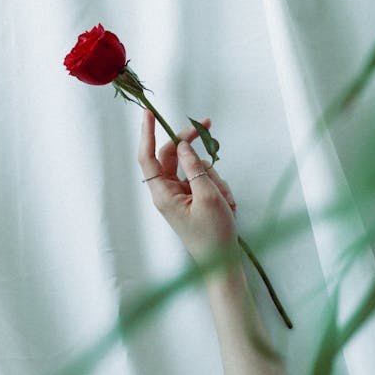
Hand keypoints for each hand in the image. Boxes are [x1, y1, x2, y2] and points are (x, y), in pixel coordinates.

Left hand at [138, 109, 239, 267]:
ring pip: (194, 167)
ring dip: (214, 177)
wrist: (222, 262)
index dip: (147, 133)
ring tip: (226, 199)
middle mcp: (168, 192)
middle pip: (174, 156)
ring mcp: (181, 195)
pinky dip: (218, 187)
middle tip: (208, 126)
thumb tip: (183, 146)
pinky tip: (228, 204)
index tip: (149, 113)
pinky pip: (203, 180)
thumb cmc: (213, 234)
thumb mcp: (208, 196)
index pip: (148, 157)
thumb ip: (195, 167)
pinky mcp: (193, 198)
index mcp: (163, 193)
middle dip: (193, 146)